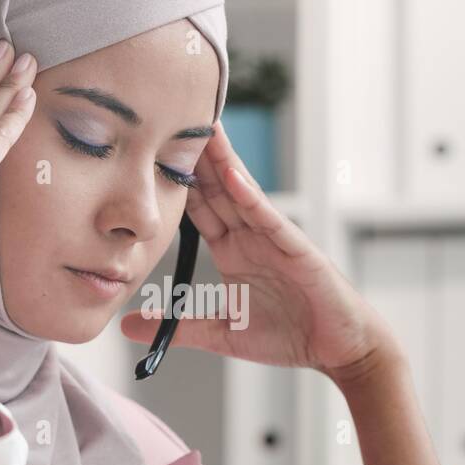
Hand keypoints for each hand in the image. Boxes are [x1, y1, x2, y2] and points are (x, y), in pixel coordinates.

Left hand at [119, 120, 397, 387]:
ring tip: (199, 127)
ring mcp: (273, 239)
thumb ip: (177, 325)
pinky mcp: (295, 249)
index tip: (147, 151)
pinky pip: (268, 219)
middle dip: (195, 154)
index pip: (198, 208)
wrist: (338, 349)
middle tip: (168, 115)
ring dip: (220, 160)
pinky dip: (249, 197)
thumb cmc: (289, 335)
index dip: (175, 180)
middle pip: (215, 188)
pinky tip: (231, 175)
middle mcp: (250, 237)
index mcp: (232, 251)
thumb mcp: (221, 332)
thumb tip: (126, 325)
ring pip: (240, 192)